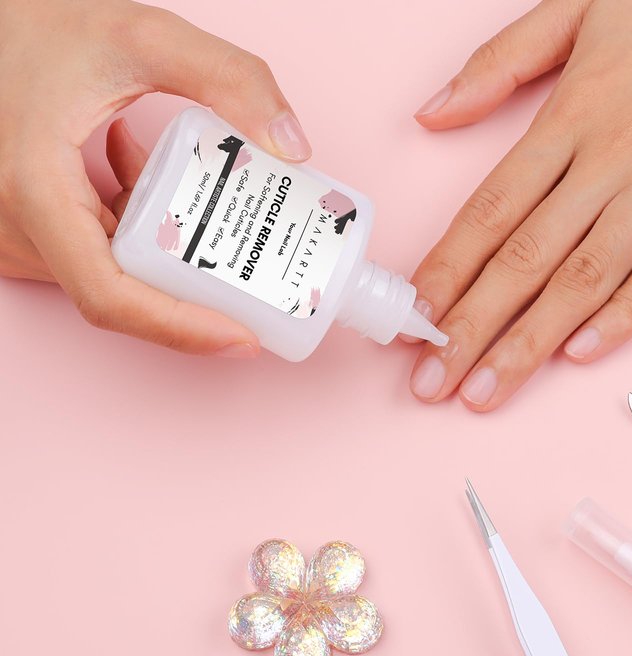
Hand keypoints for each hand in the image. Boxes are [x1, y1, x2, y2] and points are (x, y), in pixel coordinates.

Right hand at [0, 0, 310, 355]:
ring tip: (192, 197)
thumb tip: (293, 149)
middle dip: (192, 287)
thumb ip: (228, 77)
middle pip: (122, 293)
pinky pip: (88, 253)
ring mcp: (13, 236)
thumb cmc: (37, 24)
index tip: (243, 339)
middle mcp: (14, 230)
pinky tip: (133, 171)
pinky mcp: (23, 230)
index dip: (183, 330)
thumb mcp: (142, 36)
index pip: (113, 298)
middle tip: (254, 272)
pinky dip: (127, 226)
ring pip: (109, 274)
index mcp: (34, 193)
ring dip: (162, 249)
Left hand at [408, 0, 631, 409]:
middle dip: (471, 329)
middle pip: (524, 260)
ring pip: (584, 278)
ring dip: (529, 343)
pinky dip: (626, 314)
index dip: (445, 272)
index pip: (488, 212)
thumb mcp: (575, 9)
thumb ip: (499, 64)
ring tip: (485, 392)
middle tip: (433, 382)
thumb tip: (431, 113)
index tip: (413, 319)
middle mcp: (608, 160)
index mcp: (567, 119)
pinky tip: (580, 354)